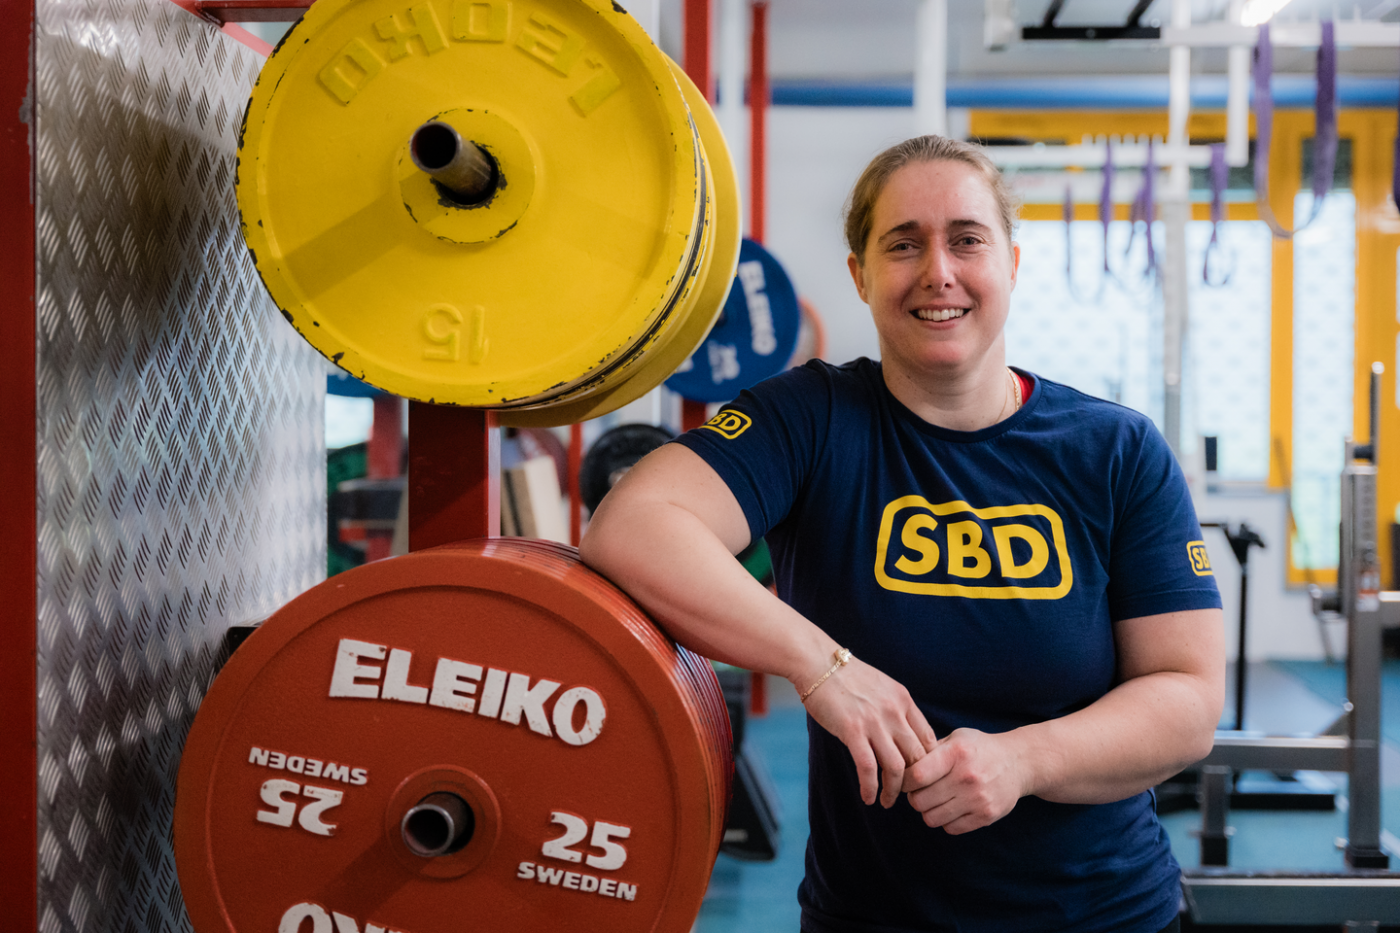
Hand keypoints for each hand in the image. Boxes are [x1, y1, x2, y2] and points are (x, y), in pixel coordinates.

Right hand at [800, 657, 937, 807]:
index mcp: (904, 700)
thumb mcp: (881, 686)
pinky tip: (868, 797)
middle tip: (906, 795)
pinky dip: (870, 788)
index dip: (928, 764)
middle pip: (917, 757)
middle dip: (915, 782)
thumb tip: (903, 735)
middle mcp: (894, 712)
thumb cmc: (846, 676)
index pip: (929, 740)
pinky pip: (868, 768)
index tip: (919, 777)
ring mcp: (874, 722)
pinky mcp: (852, 730)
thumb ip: (895, 708)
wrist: (817, 662)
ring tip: (888, 802)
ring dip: (894, 791)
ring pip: (896, 767)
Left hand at [901, 728, 1025, 833]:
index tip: (905, 780)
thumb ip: (929, 751)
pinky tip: (952, 807)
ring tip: (936, 799)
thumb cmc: (979, 749)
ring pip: (931, 818)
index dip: (903, 781)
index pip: (916, 776)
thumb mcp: (955, 738)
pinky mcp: (986, 816)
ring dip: (929, 811)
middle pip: (920, 801)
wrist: (1018, 762)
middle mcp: (967, 777)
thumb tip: (899, 766)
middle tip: (921, 790)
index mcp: (956, 753)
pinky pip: (950, 829)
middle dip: (914, 797)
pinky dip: (946, 821)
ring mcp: (978, 799)